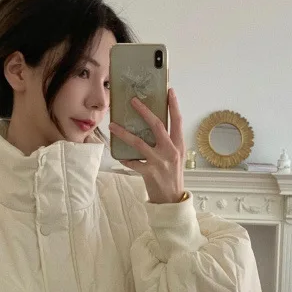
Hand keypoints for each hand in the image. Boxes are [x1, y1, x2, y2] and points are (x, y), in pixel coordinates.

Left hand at [108, 88, 185, 203]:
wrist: (172, 199)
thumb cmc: (172, 176)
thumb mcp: (175, 157)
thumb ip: (168, 143)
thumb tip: (154, 127)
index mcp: (179, 145)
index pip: (177, 121)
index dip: (174, 105)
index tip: (169, 91)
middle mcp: (170, 151)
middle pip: (157, 126)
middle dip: (144, 111)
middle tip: (133, 101)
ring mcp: (159, 161)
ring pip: (139, 142)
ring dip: (124, 133)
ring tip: (113, 126)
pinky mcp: (149, 172)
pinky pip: (133, 163)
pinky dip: (124, 159)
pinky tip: (118, 155)